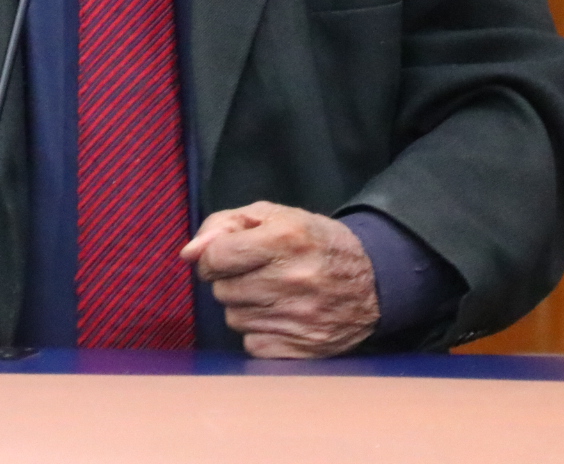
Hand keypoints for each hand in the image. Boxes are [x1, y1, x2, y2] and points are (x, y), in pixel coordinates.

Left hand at [180, 200, 379, 357]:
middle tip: (259, 273)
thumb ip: (225, 224)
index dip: (214, 256)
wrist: (375, 280)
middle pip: (222, 291)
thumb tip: (189, 253)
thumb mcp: (276, 216)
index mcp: (286, 239)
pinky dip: (261, 331)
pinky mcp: (305, 348)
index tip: (228, 256)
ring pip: (234, 318)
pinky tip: (283, 316)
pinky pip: (253, 344)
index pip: (216, 257)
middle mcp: (293, 279)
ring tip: (274, 293)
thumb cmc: (316, 242)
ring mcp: (300, 318)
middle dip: (232, 281)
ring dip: (246, 306)